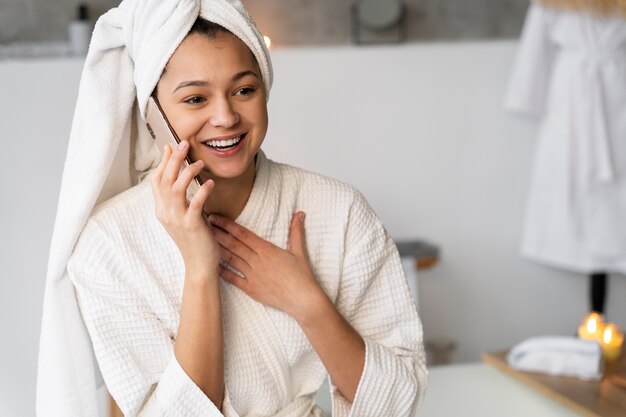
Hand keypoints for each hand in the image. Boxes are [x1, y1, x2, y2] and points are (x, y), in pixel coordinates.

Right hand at [151, 142, 219, 278]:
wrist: (199, 265)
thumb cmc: (194, 239)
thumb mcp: (182, 217)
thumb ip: (180, 199)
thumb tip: (180, 178)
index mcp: (162, 210)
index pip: (156, 181)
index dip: (163, 162)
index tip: (171, 147)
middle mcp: (166, 213)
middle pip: (165, 180)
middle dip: (174, 159)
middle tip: (184, 144)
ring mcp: (178, 220)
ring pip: (176, 189)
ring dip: (187, 172)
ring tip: (199, 163)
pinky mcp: (192, 226)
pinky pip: (195, 204)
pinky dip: (202, 191)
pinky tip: (210, 183)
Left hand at [209, 212, 323, 320]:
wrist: (303, 300)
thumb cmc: (302, 276)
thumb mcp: (299, 251)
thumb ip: (296, 231)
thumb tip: (300, 213)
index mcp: (267, 250)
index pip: (243, 234)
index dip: (227, 225)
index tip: (215, 218)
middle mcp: (257, 261)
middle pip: (233, 244)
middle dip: (217, 234)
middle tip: (203, 225)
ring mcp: (252, 276)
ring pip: (231, 259)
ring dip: (217, 250)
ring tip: (204, 242)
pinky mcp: (251, 289)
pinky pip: (233, 278)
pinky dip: (222, 272)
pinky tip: (212, 265)